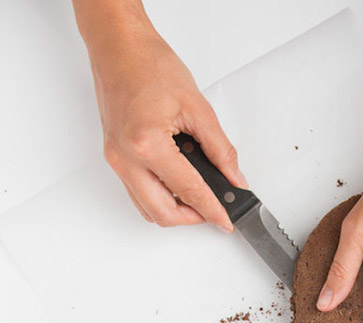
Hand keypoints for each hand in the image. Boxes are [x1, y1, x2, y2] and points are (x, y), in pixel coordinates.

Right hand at [87, 24, 244, 229]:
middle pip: (162, 213)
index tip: (226, 221)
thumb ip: (221, 150)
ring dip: (174, 210)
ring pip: (146, 208)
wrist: (119, 48)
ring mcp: (116, 159)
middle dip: (192, 218)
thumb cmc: (150, 65)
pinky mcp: (114, 156)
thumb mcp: (198, 108)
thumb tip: (235, 178)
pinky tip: (179, 185)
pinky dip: (159, 196)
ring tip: (199, 197)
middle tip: (215, 211)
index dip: (212, 211)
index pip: (188, 191)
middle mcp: (125, 157)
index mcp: (147, 144)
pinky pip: (136, 192)